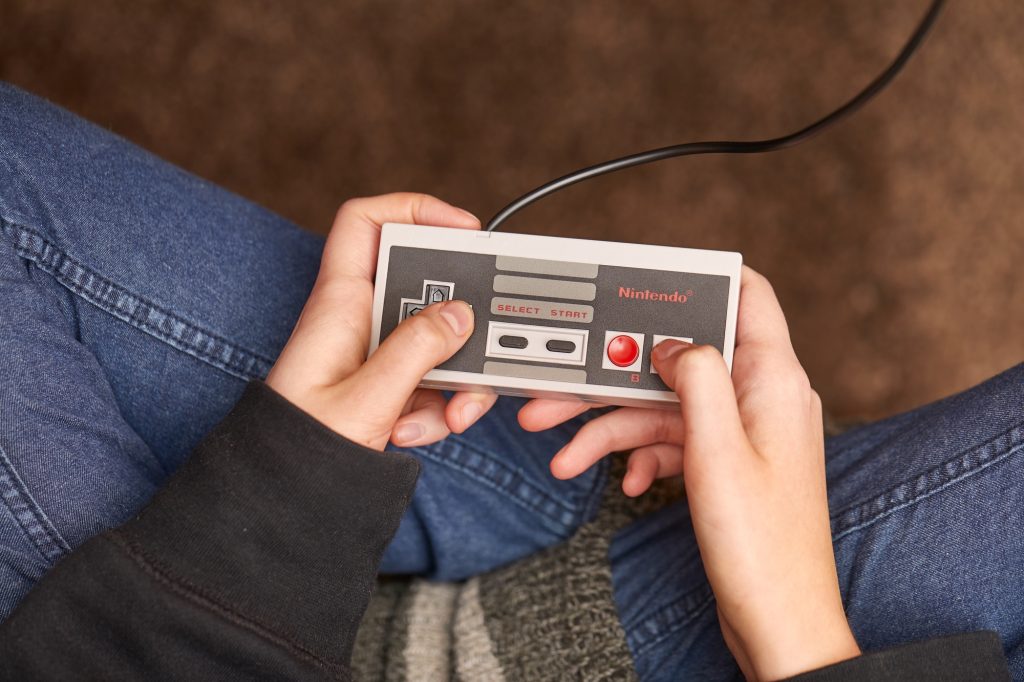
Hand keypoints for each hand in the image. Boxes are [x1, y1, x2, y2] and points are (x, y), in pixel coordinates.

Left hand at [265, 193, 498, 450]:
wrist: (286, 498)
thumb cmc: (300, 448)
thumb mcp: (367, 399)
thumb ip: (417, 350)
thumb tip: (459, 315)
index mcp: (339, 304)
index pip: (365, 222)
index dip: (413, 209)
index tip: (460, 227)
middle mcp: (358, 320)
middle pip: (423, 286)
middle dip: (457, 323)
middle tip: (475, 347)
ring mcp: (374, 353)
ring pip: (436, 339)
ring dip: (453, 379)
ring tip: (445, 415)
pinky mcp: (387, 385)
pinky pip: (431, 378)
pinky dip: (437, 408)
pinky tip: (413, 432)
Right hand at [519, 267, 859, 679]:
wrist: (777, 623)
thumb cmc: (762, 546)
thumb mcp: (717, 449)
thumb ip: (695, 378)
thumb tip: (671, 338)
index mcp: (773, 379)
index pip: (745, 295)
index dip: (696, 281)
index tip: (640, 282)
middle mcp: (760, 397)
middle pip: (679, 360)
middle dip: (615, 376)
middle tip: (558, 391)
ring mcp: (741, 432)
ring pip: (665, 406)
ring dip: (611, 427)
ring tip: (562, 452)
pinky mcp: (725, 463)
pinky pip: (673, 441)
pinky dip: (640, 456)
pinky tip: (622, 482)